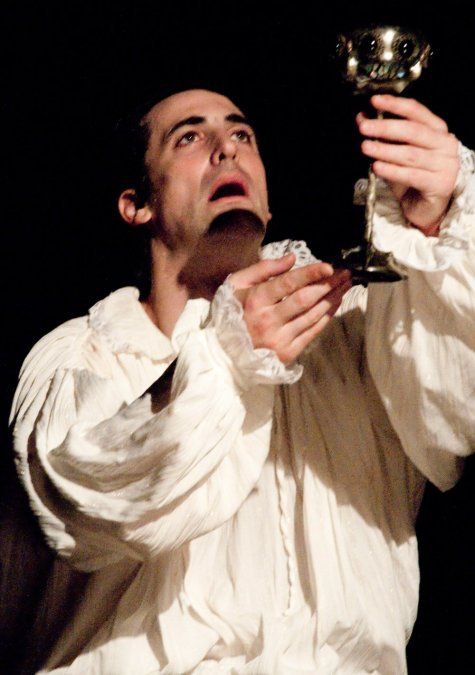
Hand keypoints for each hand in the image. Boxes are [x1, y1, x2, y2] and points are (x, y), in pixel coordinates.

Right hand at [228, 253, 351, 364]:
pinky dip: (326, 317)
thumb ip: (264, 269)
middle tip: (345, 273)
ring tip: (345, 286)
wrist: (225, 353)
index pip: (288, 284)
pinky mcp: (288, 353)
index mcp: (256, 300)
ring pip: (313, 315)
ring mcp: (279, 339)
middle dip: (329, 285)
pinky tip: (335, 304)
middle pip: (306, 299)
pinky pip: (312, 332)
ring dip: (332, 299)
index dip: (310, 274)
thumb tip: (292, 258)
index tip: (329, 266)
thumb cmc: (231, 313)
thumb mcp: (237, 285)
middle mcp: (269, 320)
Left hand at [357, 95, 459, 234]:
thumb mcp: (397, 154)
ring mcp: (445, 165)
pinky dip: (392, 170)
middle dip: (386, 127)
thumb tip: (362, 118)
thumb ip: (383, 137)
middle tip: (364, 127)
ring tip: (366, 147)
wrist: (427, 209)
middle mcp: (445, 144)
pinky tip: (377, 167)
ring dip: (385, 149)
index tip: (374, 101)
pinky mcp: (439, 185)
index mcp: (438, 131)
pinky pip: (412, 175)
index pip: (417, 112)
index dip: (395, 105)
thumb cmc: (413, 179)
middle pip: (413, 131)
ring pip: (411, 154)